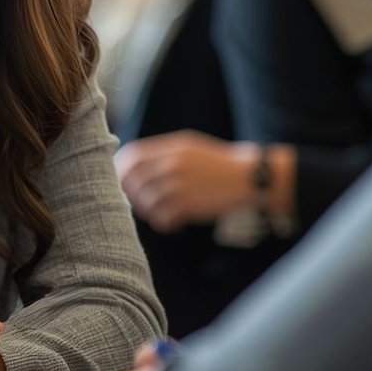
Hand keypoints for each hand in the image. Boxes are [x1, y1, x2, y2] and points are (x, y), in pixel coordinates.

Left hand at [114, 130, 260, 232]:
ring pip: (146, 201)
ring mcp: (181, 185)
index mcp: (173, 148)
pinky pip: (162, 217)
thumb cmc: (218, 164)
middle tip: (137, 202)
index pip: (132, 156)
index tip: (122, 181)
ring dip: (147, 210)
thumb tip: (132, 165)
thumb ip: (164, 154)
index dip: (121, 170)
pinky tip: (171, 222)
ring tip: (157, 213)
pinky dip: (163, 223)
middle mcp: (174, 164)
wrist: (250, 177)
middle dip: (130, 193)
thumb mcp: (191, 148)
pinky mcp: (190, 205)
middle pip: (134, 179)